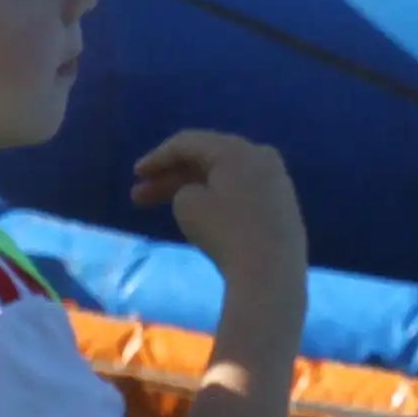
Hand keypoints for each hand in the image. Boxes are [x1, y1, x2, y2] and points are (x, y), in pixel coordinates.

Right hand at [135, 130, 304, 296]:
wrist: (270, 273)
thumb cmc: (225, 232)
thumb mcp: (188, 204)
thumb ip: (185, 189)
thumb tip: (199, 192)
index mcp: (236, 149)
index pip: (189, 143)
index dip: (158, 157)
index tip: (136, 174)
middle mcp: (260, 155)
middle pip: (207, 158)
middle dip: (171, 175)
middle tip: (139, 194)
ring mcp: (275, 180)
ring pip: (224, 176)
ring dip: (190, 187)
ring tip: (159, 205)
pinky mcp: (282, 205)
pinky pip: (241, 190)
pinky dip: (216, 196)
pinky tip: (196, 211)